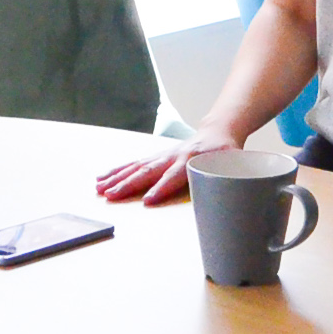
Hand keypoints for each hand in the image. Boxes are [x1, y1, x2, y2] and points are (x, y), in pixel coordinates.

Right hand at [95, 137, 234, 206]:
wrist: (218, 132)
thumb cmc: (225, 154)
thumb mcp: (232, 165)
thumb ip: (229, 179)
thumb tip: (230, 197)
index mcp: (194, 159)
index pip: (175, 175)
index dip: (161, 188)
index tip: (147, 201)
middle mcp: (174, 156)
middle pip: (149, 170)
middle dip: (129, 184)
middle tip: (111, 196)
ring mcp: (162, 155)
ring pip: (136, 166)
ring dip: (117, 178)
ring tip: (100, 189)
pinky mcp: (155, 157)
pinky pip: (133, 164)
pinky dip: (116, 171)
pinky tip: (102, 179)